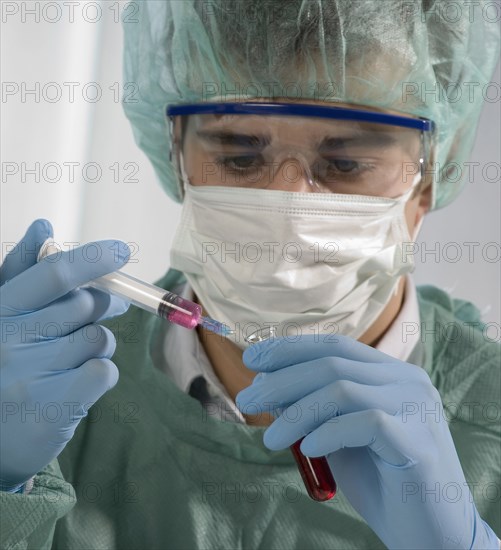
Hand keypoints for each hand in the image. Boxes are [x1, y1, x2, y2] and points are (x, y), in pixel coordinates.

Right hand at [0, 219, 129, 491]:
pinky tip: (81, 382)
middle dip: (106, 303)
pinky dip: (102, 373)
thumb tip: (44, 227)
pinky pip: (104, 371)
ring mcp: (28, 378)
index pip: (53, 275)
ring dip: (100, 344)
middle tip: (109, 307)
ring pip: (98, 339)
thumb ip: (22, 272)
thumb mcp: (5, 314)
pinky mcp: (52, 410)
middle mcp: (8, 342)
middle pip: (85, 305)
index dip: (93, 259)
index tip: (122, 251)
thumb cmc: (5, 364)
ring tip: (77, 356)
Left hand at [236, 335, 497, 548]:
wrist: (429, 534)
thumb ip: (309, 409)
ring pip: (342, 389)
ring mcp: (416, 407)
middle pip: (332, 363)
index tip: (252, 360)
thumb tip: (265, 383)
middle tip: (245, 401)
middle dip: (281, 379)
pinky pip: (363, 422)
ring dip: (296, 412)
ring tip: (270, 440)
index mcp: (389, 374)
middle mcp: (407, 380)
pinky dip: (328, 433)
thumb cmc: (380, 482)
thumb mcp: (334, 437)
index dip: (290, 349)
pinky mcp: (418, 441)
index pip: (334, 346)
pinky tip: (308, 450)